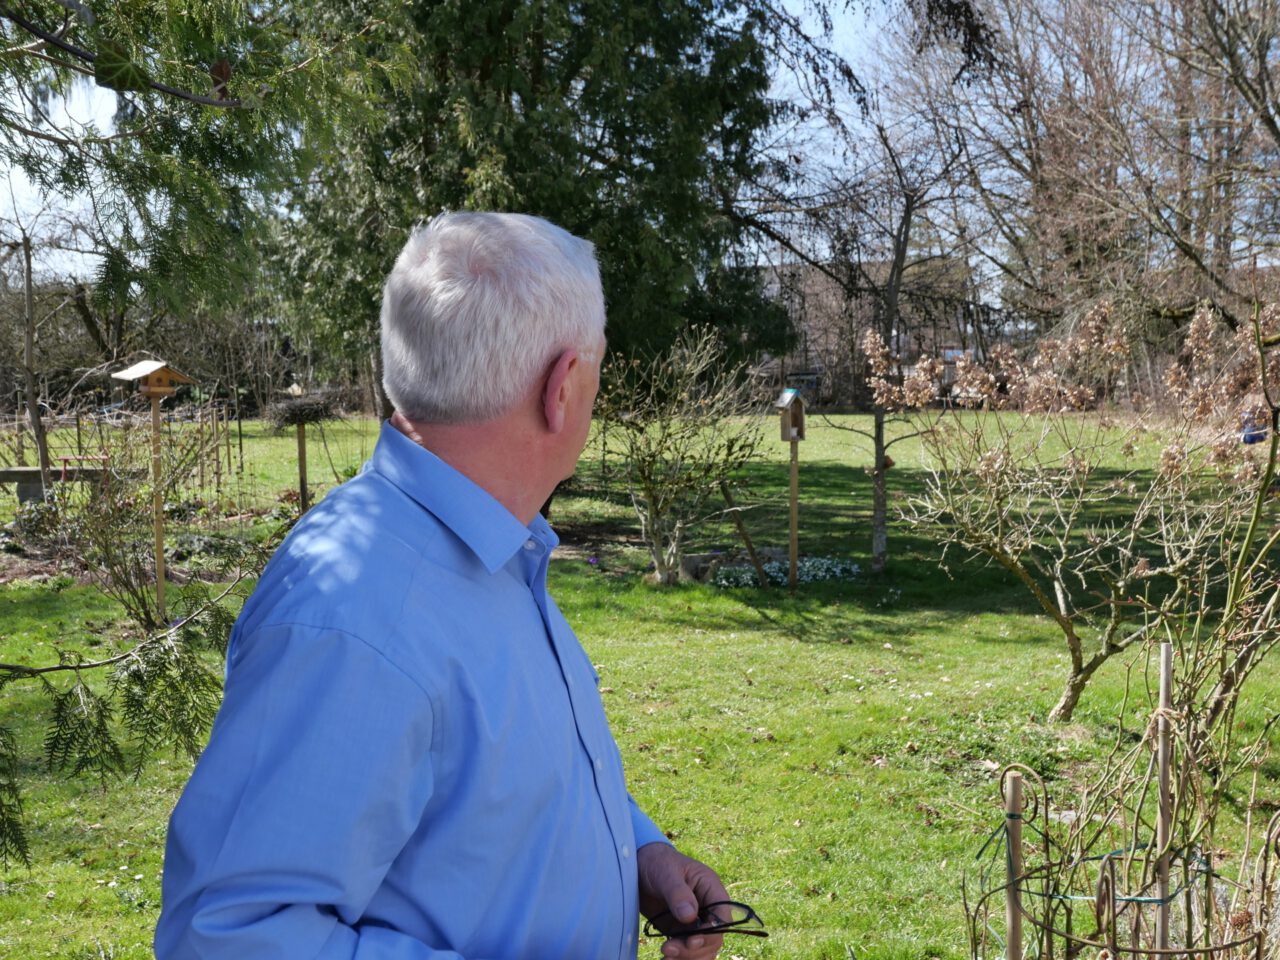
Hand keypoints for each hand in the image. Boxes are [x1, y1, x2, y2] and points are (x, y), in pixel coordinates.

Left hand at [637, 842, 728, 959]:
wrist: (638, 867)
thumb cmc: (656, 862)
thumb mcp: (665, 872)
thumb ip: (678, 893)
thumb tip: (690, 916)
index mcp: (710, 888)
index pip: (722, 916)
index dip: (712, 932)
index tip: (692, 940)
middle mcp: (707, 907)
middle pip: (714, 937)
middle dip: (694, 948)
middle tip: (669, 949)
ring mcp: (695, 921)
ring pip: (703, 949)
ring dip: (688, 957)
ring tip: (665, 957)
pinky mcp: (681, 931)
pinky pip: (688, 951)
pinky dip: (681, 958)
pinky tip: (666, 959)